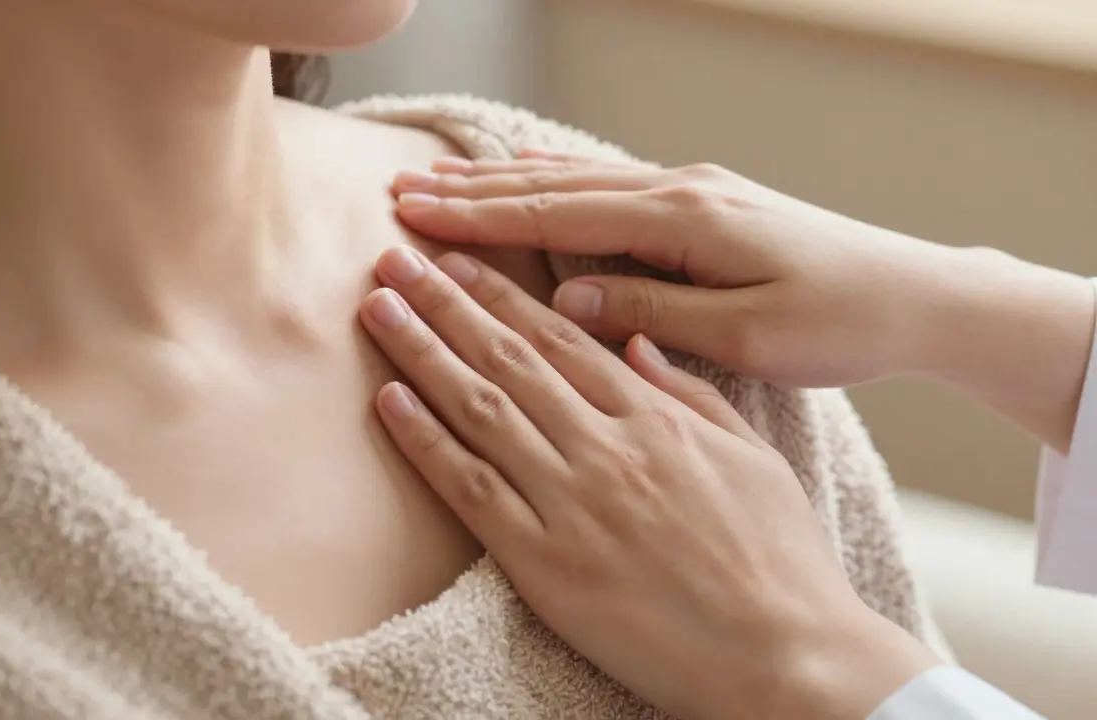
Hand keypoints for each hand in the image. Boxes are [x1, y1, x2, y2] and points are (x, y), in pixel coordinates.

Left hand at [357, 245, 940, 719]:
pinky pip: (473, 491)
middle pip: (509, 358)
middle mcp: (606, 448)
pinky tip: (389, 400)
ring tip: (378, 308)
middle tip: (394, 259)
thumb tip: (633, 342)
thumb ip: (690, 392)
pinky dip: (427, 442)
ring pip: (481, 409)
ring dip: (422, 352)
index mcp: (655, 418)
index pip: (561, 338)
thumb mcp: (752, 455)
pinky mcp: (546, 565)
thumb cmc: (779, 559)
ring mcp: (572, 503)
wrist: (786, 657)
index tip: (460, 259)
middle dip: (446, 301)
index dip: (501, 294)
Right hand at [392, 155, 1094, 451]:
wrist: (913, 294)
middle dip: (477, 192)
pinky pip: (610, 187)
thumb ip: (651, 313)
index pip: (560, 217)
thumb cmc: (838, 321)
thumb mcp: (745, 334)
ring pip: (579, 181)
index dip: (483, 218)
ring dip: (507, 184)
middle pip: (557, 188)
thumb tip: (568, 300)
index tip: (418, 217)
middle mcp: (681, 192)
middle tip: (405, 194)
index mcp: (685, 222)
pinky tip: (529, 174)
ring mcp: (692, 192)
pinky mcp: (703, 205)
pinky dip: (558, 182)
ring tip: (444, 183)